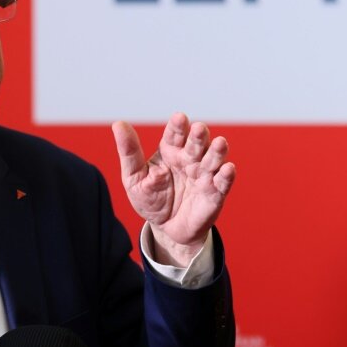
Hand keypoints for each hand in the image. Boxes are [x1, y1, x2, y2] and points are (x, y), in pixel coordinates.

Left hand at [112, 113, 235, 265]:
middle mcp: (189, 159)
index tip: (179, 118)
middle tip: (198, 129)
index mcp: (169, 151)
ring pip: (213, 159)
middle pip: (196, 143)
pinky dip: (227, 175)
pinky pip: (223, 182)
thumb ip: (129, 151)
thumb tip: (118, 124)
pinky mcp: (215, 192)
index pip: (174, 134)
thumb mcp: (134, 176)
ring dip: (217, 151)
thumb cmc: (150, 199)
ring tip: (219, 142)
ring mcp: (204, 175)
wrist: (165, 228)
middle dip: (198, 136)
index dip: (177, 126)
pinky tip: (228, 168)